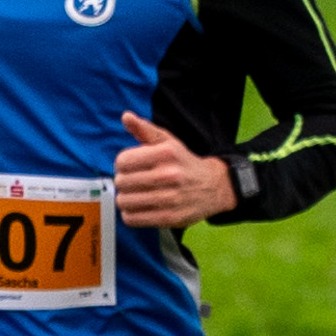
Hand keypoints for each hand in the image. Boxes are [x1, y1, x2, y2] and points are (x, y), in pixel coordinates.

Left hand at [115, 109, 236, 228]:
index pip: (122, 161)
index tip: (130, 166)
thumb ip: (145, 129)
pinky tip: (139, 207)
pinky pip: (133, 219)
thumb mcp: (169, 142)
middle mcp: (169, 175)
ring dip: (126, 199)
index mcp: (166, 153)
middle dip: (123, 182)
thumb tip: (126, 116)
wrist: (214, 187)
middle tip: (133, 182)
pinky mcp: (169, 218)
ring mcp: (170, 198)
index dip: (122, 164)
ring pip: (124, 202)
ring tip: (135, 195)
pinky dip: (131, 214)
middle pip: (121, 182)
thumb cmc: (184, 163)